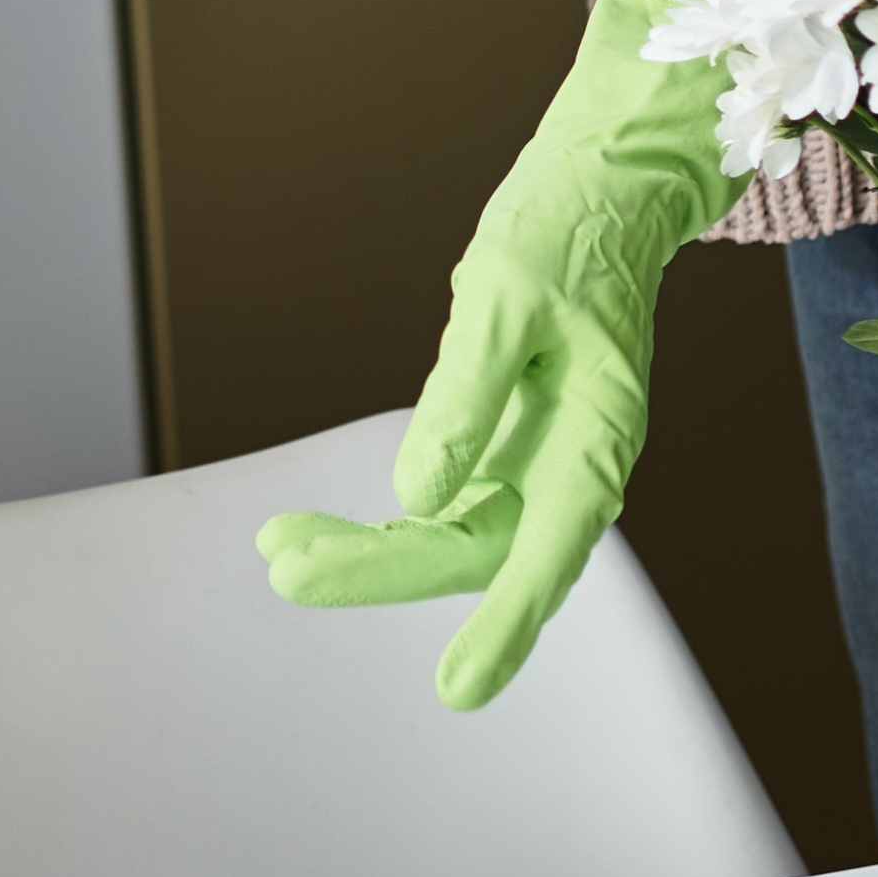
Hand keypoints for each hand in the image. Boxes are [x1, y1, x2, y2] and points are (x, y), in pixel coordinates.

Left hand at [257, 0, 744, 704]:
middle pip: (478, 550)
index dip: (504, 625)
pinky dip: (376, 518)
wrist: (601, 185)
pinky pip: (442, 502)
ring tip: (277, 551)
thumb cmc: (564, 227)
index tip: (457, 690)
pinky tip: (308, 528)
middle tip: (286, 569)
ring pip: (452, 536)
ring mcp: (539, 460)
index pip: (546, 551)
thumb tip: (417, 496)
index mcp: (598, 433)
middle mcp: (574, 463)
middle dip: (380, 568)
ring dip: (367, 551)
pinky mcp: (508, 445)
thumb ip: (463, 398)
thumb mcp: (502, 298)